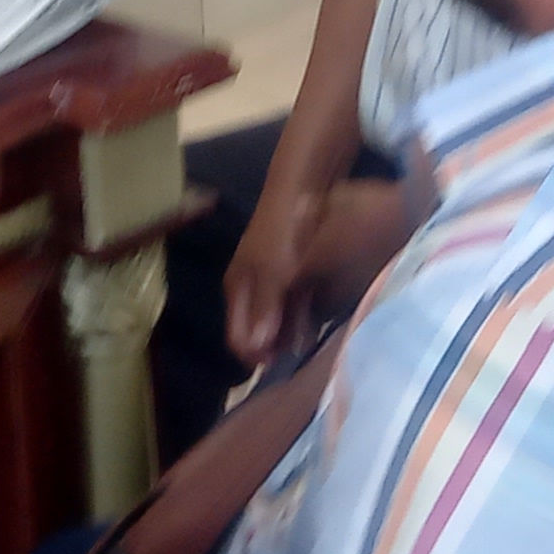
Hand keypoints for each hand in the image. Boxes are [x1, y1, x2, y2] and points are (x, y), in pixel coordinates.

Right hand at [223, 182, 327, 366]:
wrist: (300, 190)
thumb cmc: (282, 232)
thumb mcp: (275, 271)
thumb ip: (267, 308)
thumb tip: (258, 347)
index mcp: (237, 288)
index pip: (237, 336)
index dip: (254, 354)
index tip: (277, 363)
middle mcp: (250, 288)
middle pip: (257, 331)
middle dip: (274, 346)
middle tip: (298, 355)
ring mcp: (270, 281)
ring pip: (277, 320)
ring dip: (289, 333)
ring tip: (308, 343)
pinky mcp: (289, 275)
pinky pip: (292, 306)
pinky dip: (301, 317)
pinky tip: (315, 324)